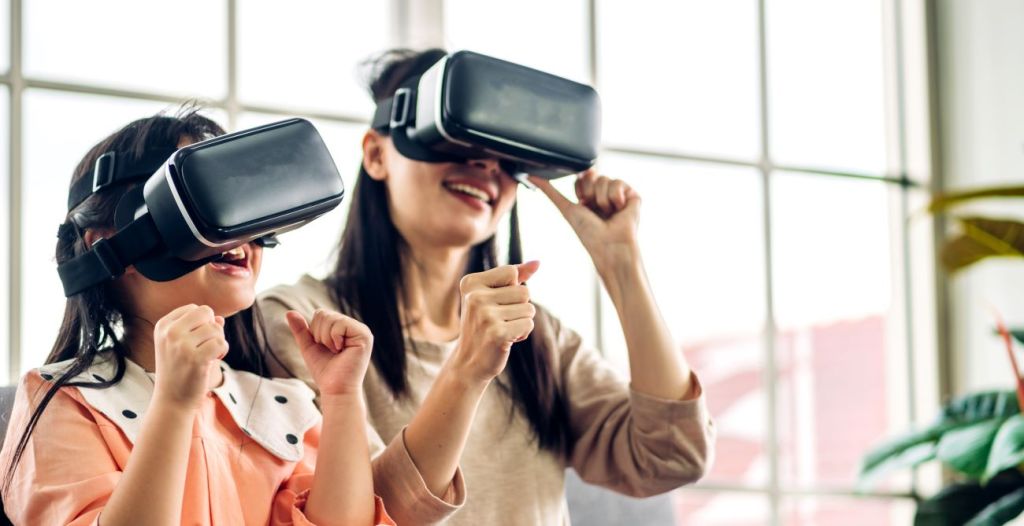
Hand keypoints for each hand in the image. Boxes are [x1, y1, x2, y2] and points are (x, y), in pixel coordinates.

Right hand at [151, 304, 227, 409]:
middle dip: (212, 327)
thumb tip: (220, 319)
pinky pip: (221, 343)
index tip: (196, 339)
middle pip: (206, 313)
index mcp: (163, 326)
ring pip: (216, 328)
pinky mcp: (195, 359)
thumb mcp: (183, 345)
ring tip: (209, 354)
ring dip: (219, 341)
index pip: (195, 308)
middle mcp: (169, 333)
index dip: (203, 322)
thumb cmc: (180, 370)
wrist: (172, 400)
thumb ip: (201, 328)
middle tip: (207, 345)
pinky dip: (223, 351)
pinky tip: (215, 359)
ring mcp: (181, 345)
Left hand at [286, 310, 373, 396]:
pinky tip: (342, 350)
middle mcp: (354, 327)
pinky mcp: (364, 335)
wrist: (335, 389)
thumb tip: (289, 312)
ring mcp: (361, 330)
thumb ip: (301, 329)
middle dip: (320, 335)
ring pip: (331, 318)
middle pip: (325, 314)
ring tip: (337, 352)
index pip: (322, 314)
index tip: (325, 348)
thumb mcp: (309, 347)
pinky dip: (334, 339)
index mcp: (344, 328)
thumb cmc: (325, 371)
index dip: (315, 332)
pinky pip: (340, 324)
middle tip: (331, 351)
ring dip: (326, 339)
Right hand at [450, 261, 539, 383]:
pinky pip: (528, 324)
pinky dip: (522, 333)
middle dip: (519, 307)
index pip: (511, 272)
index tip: (495, 303)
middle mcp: (475, 297)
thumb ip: (515, 276)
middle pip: (524, 291)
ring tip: (503, 330)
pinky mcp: (497, 333)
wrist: (469, 363)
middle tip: (500, 321)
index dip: (512, 288)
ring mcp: (485, 315)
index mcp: (470, 283)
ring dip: (522, 321)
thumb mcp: (493, 296)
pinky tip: (506, 340)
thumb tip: (538, 262)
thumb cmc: (484, 325)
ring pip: (529, 308)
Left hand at [530, 169, 641, 271]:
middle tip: (595, 210)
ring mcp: (620, 194)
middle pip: (593, 174)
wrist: (610, 247)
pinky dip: (615, 198)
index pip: (582, 176)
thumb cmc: (589, 234)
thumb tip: (530, 175)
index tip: (583, 204)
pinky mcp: (633, 196)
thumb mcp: (566, 208)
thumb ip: (550, 191)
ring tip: (607, 214)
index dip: (580, 189)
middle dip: (590, 193)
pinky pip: (619, 182)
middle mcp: (605, 194)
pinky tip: (619, 210)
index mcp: (590, 197)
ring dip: (602, 199)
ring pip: (606, 179)